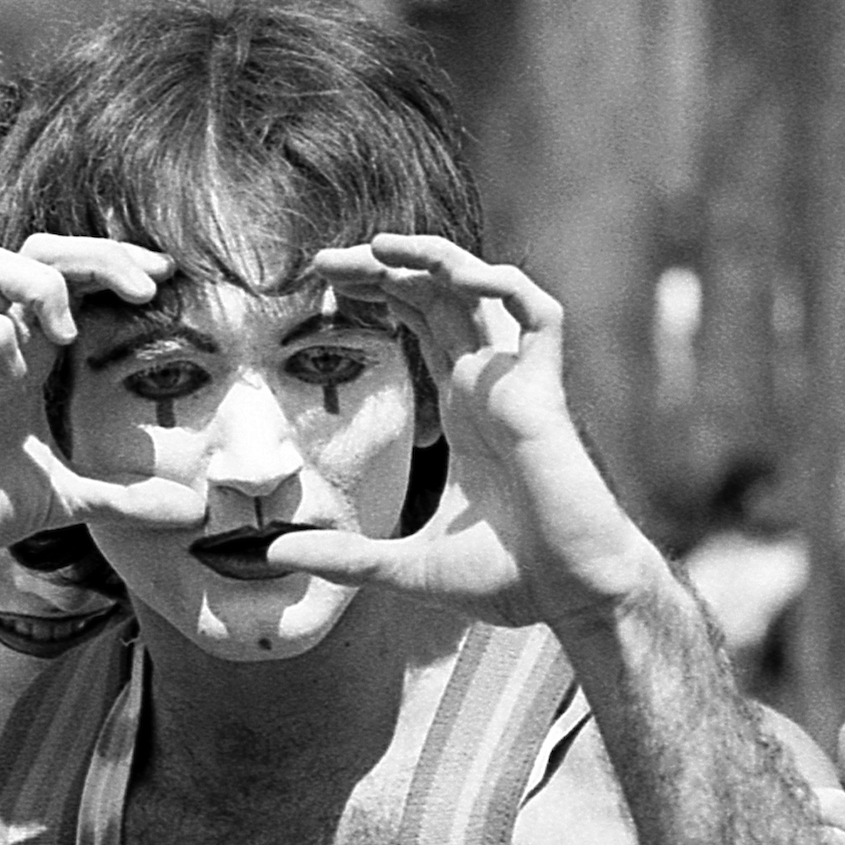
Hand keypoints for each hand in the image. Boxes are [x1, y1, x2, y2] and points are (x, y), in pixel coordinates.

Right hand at [0, 235, 203, 564]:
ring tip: (66, 332)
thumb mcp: (67, 500)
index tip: (165, 276)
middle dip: (95, 254)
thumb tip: (191, 511)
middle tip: (140, 290)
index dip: (116, 259)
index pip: (72, 273)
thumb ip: (124, 497)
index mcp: (31, 352)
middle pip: (38, 249)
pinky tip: (14, 376)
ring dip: (39, 283)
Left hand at [267, 236, 658, 627]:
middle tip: (322, 260)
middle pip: (437, 296)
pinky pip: (539, 315)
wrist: (572, 598)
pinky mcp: (547, 395)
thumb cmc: (509, 580)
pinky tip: (454, 277)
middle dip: (384, 268)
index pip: (419, 324)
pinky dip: (503, 285)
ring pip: (483, 290)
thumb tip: (271, 556)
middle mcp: (488, 386)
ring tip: (376, 246)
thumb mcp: (402, 567)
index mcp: (462, 410)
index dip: (378, 293)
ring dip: (433, 258)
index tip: (321, 283)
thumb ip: (341, 557)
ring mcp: (518, 385)